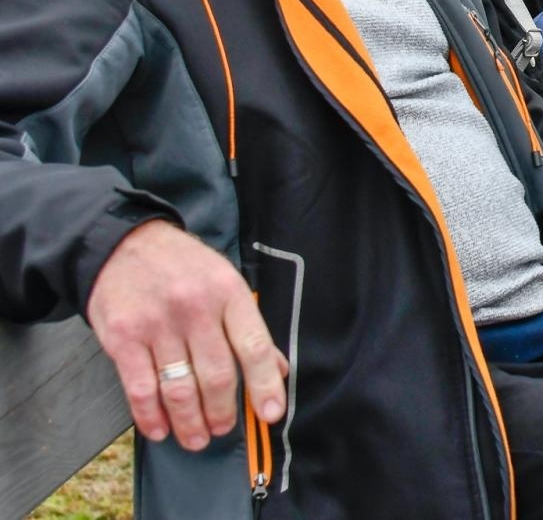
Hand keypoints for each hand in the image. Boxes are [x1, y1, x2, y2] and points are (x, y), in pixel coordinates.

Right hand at [86, 220, 287, 450]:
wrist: (125, 244)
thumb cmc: (183, 267)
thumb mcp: (225, 281)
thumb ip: (250, 327)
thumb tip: (279, 370)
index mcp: (228, 293)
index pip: (254, 347)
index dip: (265, 385)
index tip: (271, 413)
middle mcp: (195, 309)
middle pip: (216, 375)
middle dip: (223, 412)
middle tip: (223, 430)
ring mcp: (157, 324)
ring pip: (179, 388)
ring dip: (190, 422)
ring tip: (197, 439)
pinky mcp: (123, 338)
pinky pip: (140, 388)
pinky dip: (151, 416)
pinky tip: (160, 430)